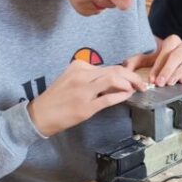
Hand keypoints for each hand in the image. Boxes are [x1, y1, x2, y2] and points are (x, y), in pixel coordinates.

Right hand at [27, 60, 147, 136]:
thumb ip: (90, 77)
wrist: (40, 115)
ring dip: (130, 83)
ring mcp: (84, 91)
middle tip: (142, 83)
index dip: (125, 72)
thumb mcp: (71, 80)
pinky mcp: (85, 107)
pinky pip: (108, 98)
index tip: (132, 78)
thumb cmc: (57, 99)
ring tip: (138, 89)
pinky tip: (128, 96)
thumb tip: (114, 80)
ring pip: (113, 80)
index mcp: (78, 67)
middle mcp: (82, 76)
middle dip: (132, 76)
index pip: (108, 66)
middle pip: (114, 70)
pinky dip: (121, 95)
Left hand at [124, 34, 181, 86]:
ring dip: (178, 74)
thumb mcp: (148, 60)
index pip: (167, 50)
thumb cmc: (162, 64)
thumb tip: (126, 67)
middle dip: (168, 70)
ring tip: (170, 83)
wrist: (179, 72)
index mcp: (173, 41)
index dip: (158, 64)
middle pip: (178, 55)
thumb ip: (136, 61)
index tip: (152, 78)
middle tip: (160, 82)